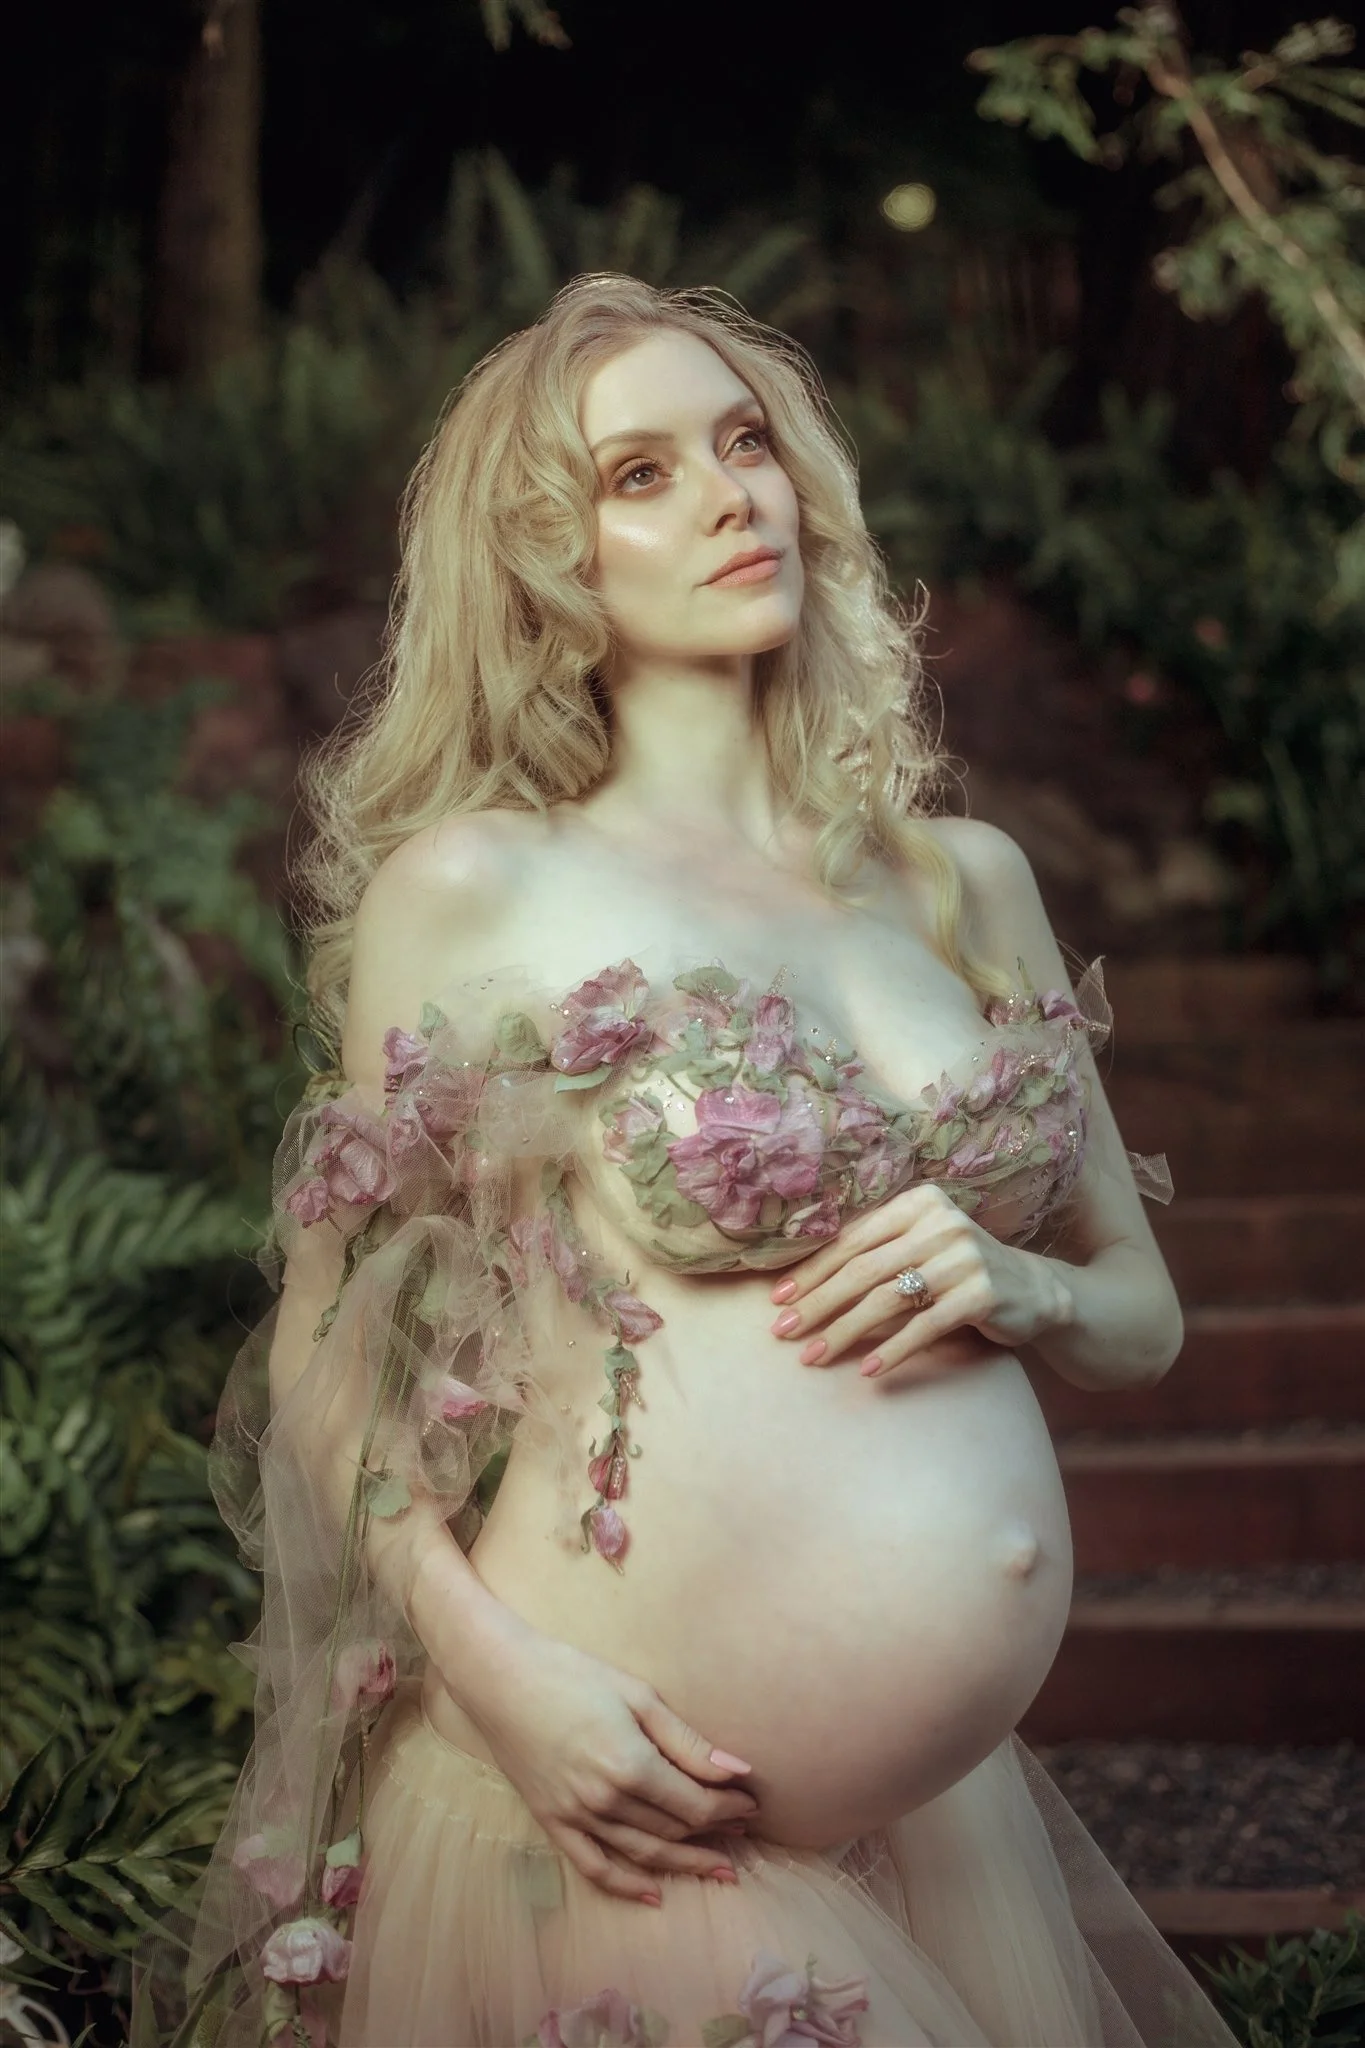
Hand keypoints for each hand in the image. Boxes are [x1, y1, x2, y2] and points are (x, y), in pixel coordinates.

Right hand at [446, 1632, 759, 1904]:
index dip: (729, 1807)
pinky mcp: (552, 1822)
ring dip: (684, 1863)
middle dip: (714, 1832)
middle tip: (743, 1830)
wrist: (501, 1678)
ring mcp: (575, 1816)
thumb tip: (737, 1770)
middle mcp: (605, 1800)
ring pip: (642, 1853)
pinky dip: (626, 1885)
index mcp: (630, 1765)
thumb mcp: (637, 1696)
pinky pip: (594, 1867)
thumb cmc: (572, 1673)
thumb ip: (687, 1741)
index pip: (695, 1803)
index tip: (752, 1802)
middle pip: (674, 1829)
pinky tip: (654, 1894)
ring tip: (718, 1869)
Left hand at [768, 1183, 1073, 1381]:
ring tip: (814, 1357)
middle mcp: (941, 1223)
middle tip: (784, 1331)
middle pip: (864, 1270)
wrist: (1035, 1291)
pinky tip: (867, 1370)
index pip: (853, 1239)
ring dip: (844, 1332)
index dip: (813, 1270)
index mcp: (918, 1203)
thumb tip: (801, 1283)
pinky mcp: (982, 1294)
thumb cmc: (960, 1271)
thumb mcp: (921, 1249)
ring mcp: (964, 1257)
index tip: (780, 1299)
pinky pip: (924, 1326)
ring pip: (887, 1299)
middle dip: (818, 1304)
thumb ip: (877, 1253)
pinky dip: (892, 1350)